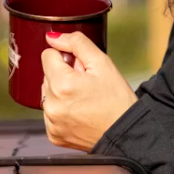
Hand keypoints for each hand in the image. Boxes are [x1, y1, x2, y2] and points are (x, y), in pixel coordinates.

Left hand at [41, 32, 137, 151]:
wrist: (126, 133)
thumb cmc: (117, 100)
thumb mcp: (102, 62)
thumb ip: (76, 43)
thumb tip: (53, 37)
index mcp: (61, 84)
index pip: (48, 55)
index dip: (66, 57)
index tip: (80, 67)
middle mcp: (51, 105)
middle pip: (47, 75)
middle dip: (64, 75)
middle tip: (86, 84)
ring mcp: (51, 122)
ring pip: (47, 93)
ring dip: (61, 92)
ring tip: (84, 99)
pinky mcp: (53, 135)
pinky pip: (50, 113)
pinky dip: (61, 110)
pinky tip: (79, 112)